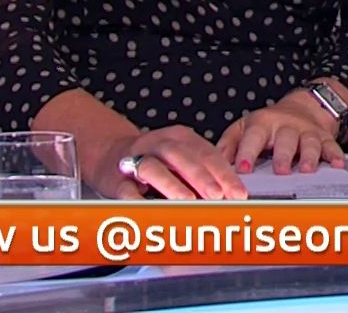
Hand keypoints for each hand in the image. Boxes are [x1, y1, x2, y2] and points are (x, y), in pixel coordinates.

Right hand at [104, 125, 246, 200]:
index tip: (238, 193)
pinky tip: (148, 209)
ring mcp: (135, 159)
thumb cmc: (155, 160)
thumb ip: (205, 173)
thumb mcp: (182, 159)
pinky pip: (126, 189)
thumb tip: (231, 195)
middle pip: (182, 156)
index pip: (207, 154)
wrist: (110, 154)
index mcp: (180, 138)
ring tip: (189, 201)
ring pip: (154, 168)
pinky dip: (136, 200)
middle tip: (218, 196)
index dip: (224, 174)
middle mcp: (158, 144)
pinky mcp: (116, 178)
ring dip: (172, 185)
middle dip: (202, 177)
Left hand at [218, 92, 346, 175]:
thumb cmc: (268, 124)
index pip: (254, 137)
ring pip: (310, 143)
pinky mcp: (324, 137)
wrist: (301, 107)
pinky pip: (332, 145)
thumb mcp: (244, 127)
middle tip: (280, 171)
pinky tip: (337, 165)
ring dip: (309, 157)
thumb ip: (228, 144)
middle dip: (283, 156)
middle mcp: (286, 126)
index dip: (248, 152)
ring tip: (307, 170)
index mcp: (262, 123)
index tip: (243, 168)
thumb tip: (214, 163)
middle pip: (285, 139)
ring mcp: (307, 131)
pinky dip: (335, 155)